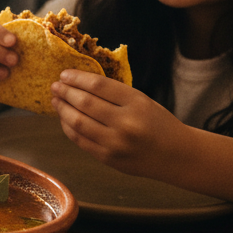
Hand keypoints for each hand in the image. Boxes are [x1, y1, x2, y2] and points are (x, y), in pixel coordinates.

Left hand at [51, 69, 190, 177]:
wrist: (177, 156)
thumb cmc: (158, 124)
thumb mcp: (143, 101)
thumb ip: (115, 94)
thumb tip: (79, 84)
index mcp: (137, 103)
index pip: (98, 86)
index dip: (77, 78)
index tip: (65, 74)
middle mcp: (125, 123)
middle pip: (84, 102)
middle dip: (65, 92)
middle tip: (55, 85)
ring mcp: (115, 142)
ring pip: (77, 122)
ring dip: (62, 109)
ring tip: (56, 100)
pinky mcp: (107, 158)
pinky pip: (79, 139)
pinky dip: (67, 127)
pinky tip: (64, 118)